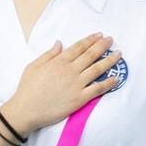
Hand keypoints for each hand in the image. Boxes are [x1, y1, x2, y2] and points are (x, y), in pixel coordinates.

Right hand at [0, 33, 122, 133]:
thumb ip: (48, 54)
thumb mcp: (33, 66)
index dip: (90, 40)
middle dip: (102, 46)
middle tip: (111, 40)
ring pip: (97, 69)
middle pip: (90, 55)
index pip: (78, 47)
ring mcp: (76, 85)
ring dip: (109, 60)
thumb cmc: (27, 89)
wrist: (26, 110)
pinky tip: (117, 78)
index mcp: (59, 62)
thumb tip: (59, 43)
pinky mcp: (80, 99)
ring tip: (119, 54)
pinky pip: (98, 89)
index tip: (99, 35)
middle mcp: (70, 71)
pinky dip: (108, 83)